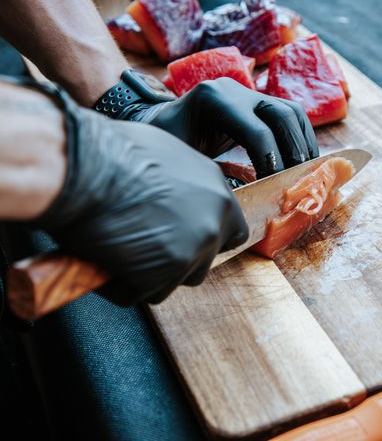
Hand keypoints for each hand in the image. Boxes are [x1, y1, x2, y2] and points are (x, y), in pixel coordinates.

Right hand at [33, 84, 247, 305]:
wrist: (82, 170)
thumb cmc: (112, 154)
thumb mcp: (166, 154)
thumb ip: (184, 182)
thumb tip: (175, 195)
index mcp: (216, 192)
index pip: (232, 232)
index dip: (207, 240)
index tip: (185, 241)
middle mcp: (212, 223)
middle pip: (203, 262)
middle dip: (174, 261)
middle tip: (142, 247)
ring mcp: (191, 251)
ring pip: (173, 282)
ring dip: (147, 276)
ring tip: (119, 254)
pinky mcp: (164, 275)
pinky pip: (140, 293)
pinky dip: (120, 286)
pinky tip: (104, 263)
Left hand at [121, 77, 318, 177]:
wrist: (158, 124)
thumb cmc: (163, 144)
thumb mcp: (177, 158)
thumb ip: (204, 173)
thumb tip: (236, 201)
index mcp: (213, 99)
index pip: (257, 131)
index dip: (272, 160)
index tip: (275, 186)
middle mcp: (235, 91)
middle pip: (282, 114)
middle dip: (295, 149)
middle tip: (298, 179)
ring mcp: (248, 94)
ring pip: (292, 112)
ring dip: (303, 142)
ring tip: (306, 171)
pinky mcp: (256, 104)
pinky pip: (288, 115)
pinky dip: (299, 137)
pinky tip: (301, 161)